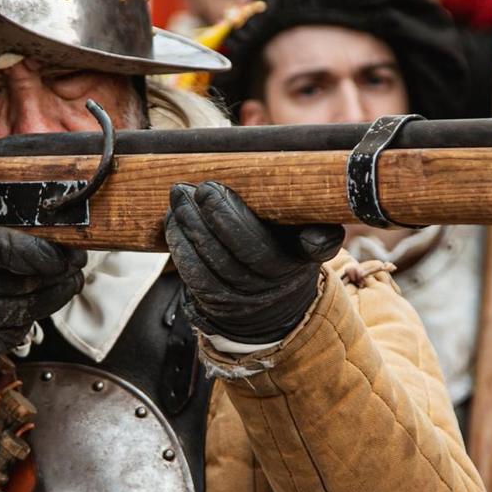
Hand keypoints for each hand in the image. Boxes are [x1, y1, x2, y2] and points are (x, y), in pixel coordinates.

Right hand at [0, 138, 85, 386]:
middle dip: (62, 269)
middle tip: (77, 256)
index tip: (66, 247)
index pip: (8, 250)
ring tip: (67, 274)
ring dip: (57, 291)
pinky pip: (24, 328)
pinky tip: (34, 296)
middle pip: (32, 281)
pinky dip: (34, 312)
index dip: (43, 251)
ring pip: (35, 307)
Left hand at [163, 182, 341, 344]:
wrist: (266, 302)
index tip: (299, 224)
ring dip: (192, 225)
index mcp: (303, 256)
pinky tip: (174, 221)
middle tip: (204, 188)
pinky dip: (180, 245)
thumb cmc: (281, 250)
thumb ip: (311, 220)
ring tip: (180, 196)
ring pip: (216, 262)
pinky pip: (195, 276)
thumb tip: (318, 221)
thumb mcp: (301, 235)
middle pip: (251, 249)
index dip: (316, 240)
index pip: (318, 246)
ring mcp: (247, 296)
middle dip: (222, 214)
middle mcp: (279, 281)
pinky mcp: (218, 303)